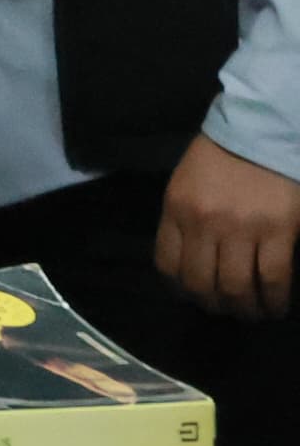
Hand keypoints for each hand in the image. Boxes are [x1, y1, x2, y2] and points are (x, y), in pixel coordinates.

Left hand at [158, 131, 299, 318]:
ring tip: (251, 314)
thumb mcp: (185, 184)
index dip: (179, 288)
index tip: (191, 296)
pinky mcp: (278, 232)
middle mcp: (203, 224)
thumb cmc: (222, 156)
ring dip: (243, 309)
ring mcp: (241, 229)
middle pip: (200, 282)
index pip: (167, 263)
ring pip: (235, 286)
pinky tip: (275, 307)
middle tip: (224, 311)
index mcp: (176, 210)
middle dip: (211, 305)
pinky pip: (272, 278)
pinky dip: (273, 300)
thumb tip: (189, 260)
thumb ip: (183, 220)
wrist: (262, 131)